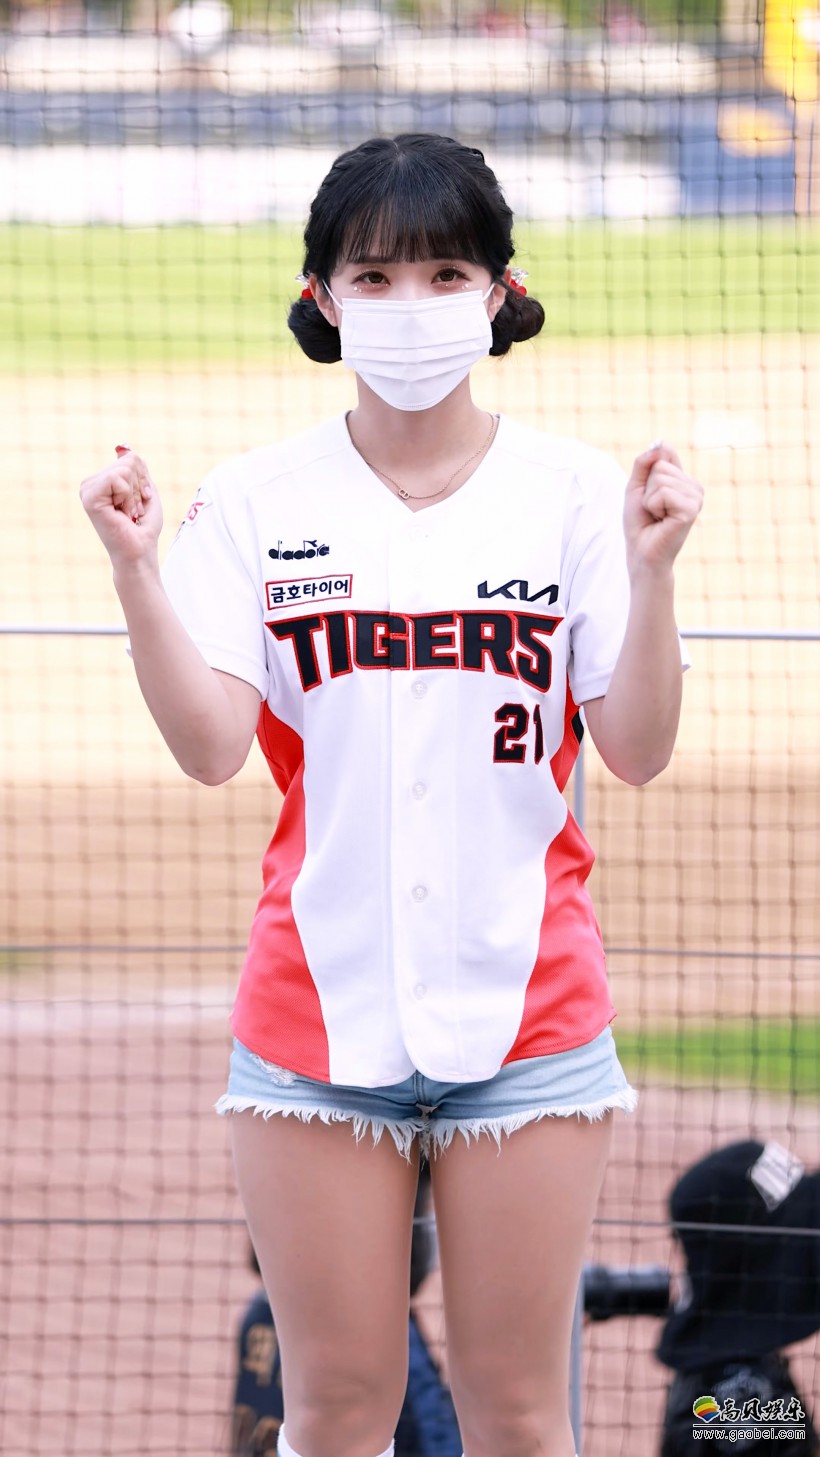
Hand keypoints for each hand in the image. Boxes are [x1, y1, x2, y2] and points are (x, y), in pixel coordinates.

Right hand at [80, 447, 162, 568]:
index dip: (144, 480)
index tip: (139, 503)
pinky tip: (122, 513)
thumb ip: (137, 469)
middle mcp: (91, 484)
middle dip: (139, 487)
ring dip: (134, 495)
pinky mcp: (90, 497)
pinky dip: (128, 496)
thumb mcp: (145, 491)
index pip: (131, 459)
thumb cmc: (143, 527)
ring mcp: (88, 489)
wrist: (139, 552)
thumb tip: (123, 448)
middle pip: (128, 461)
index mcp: (102, 481)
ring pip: (124, 468)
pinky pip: (117, 478)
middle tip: (133, 511)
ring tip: (128, 514)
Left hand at [623, 442, 702, 576]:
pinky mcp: (691, 509)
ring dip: (649, 499)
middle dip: (647, 489)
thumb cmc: (640, 522)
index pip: (664, 455)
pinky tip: (661, 520)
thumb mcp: (636, 487)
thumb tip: (660, 443)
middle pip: (660, 466)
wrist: (642, 551)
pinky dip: (654, 506)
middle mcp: (694, 487)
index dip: (647, 475)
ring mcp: (696, 497)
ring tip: (657, 516)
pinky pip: (664, 492)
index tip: (649, 495)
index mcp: (684, 480)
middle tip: (652, 510)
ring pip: (661, 478)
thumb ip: (644, 463)